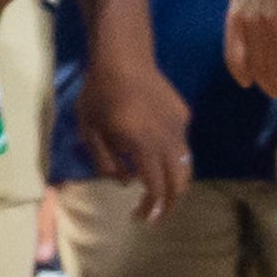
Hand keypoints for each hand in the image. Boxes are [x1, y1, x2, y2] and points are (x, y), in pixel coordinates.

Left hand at [77, 46, 192, 219]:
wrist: (122, 57)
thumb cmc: (99, 94)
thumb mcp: (90, 132)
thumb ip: (105, 163)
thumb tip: (125, 181)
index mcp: (143, 144)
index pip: (157, 187)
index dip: (154, 208)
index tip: (144, 220)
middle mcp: (168, 138)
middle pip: (178, 182)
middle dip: (168, 203)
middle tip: (153, 213)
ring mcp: (179, 126)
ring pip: (186, 165)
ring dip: (173, 183)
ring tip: (157, 190)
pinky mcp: (183, 115)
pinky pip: (181, 145)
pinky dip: (171, 158)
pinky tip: (152, 152)